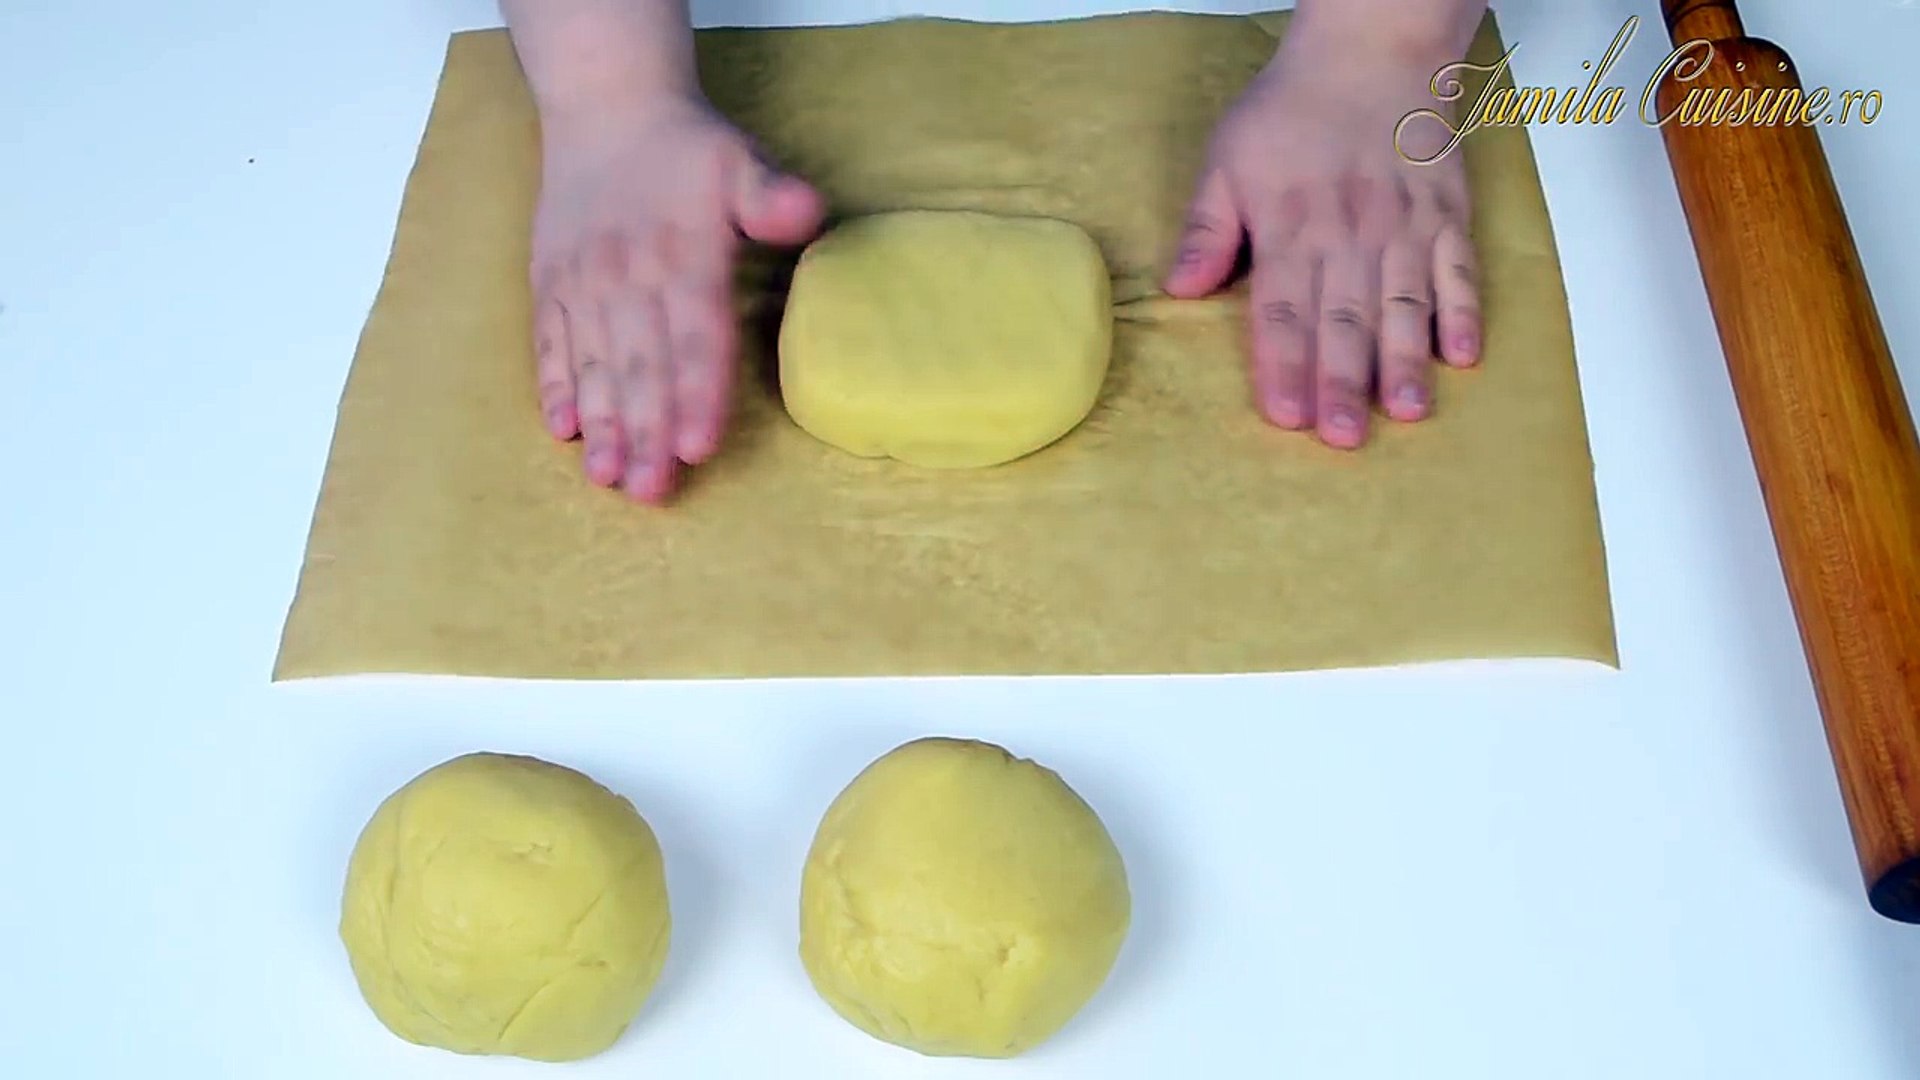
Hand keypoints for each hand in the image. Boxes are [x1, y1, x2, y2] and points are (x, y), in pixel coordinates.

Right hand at [531, 95, 824, 501]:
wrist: (606, 105)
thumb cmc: (687, 148)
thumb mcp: (741, 161)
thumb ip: (772, 196)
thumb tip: (808, 214)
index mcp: (683, 257)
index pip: (694, 338)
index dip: (698, 394)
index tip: (699, 446)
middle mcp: (628, 277)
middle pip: (640, 367)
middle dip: (647, 434)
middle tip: (653, 492)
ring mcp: (582, 283)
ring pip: (593, 365)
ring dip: (602, 426)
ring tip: (607, 477)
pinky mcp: (550, 282)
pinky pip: (550, 343)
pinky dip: (555, 387)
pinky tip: (562, 431)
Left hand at [1164, 43, 1481, 449]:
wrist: (1372, 49)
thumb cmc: (1292, 110)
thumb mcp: (1227, 159)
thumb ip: (1207, 229)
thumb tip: (1180, 290)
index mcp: (1291, 225)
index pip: (1282, 309)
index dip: (1284, 365)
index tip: (1286, 415)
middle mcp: (1351, 232)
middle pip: (1344, 319)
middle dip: (1342, 382)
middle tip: (1342, 438)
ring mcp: (1406, 225)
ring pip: (1405, 304)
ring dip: (1406, 361)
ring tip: (1407, 412)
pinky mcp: (1449, 213)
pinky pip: (1460, 269)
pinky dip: (1465, 313)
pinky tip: (1464, 357)